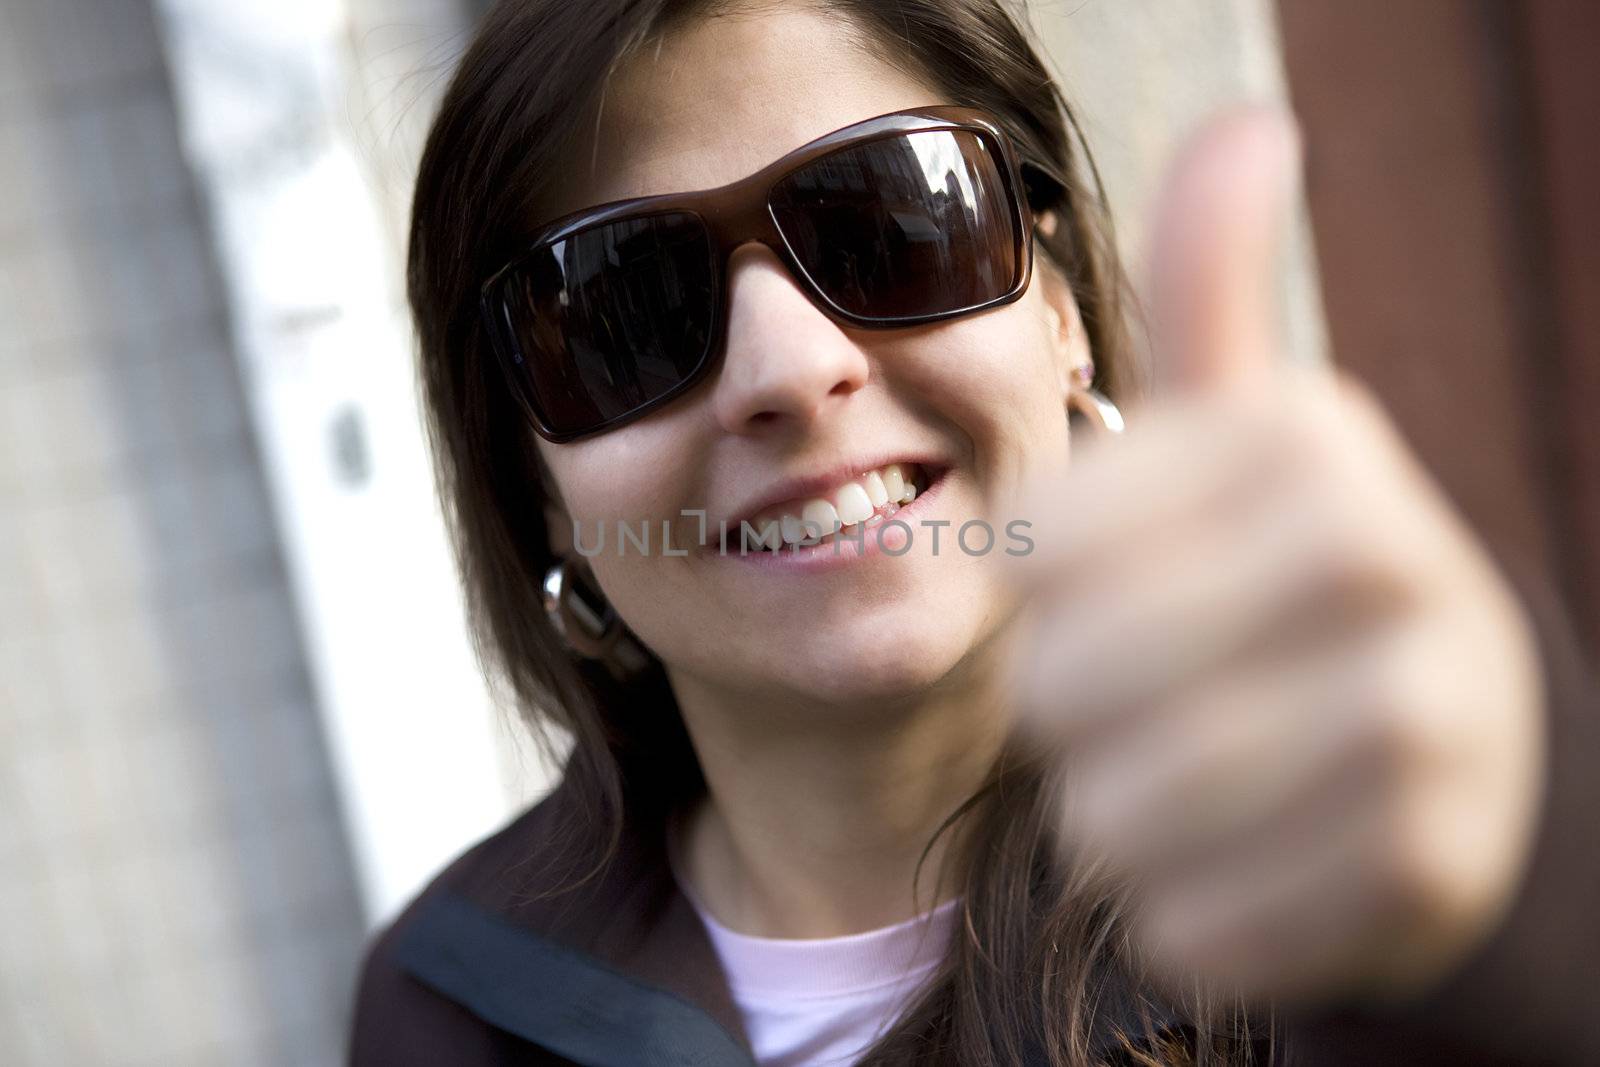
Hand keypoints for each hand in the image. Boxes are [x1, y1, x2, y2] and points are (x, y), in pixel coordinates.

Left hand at [1004, 107, 1546, 1006]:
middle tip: (1135, 703)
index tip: (1103, 589)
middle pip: (1068, 692)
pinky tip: (1235, 864)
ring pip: (1118, 822)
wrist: (1454, 743)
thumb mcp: (1249, 430)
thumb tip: (1250, 125)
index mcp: (1311, 442)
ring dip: (1113, 820)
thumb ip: (1218, 290)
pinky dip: (1177, 915)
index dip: (1038, 596)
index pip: (1037, 548)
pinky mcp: (1428, 874)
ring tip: (1179, 781)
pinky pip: (1189, 929)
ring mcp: (1428, 727)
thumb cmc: (1284, 575)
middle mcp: (1390, 562)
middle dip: (1070, 717)